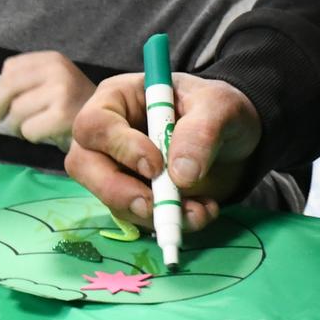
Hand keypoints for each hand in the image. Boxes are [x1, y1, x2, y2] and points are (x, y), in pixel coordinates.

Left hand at [0, 51, 94, 148]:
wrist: (104, 120)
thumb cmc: (71, 104)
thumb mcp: (52, 80)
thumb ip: (26, 79)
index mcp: (53, 58)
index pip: (9, 68)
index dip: (1, 89)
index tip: (7, 103)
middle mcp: (57, 70)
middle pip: (6, 89)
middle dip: (0, 109)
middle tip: (7, 120)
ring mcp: (61, 91)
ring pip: (16, 113)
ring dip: (18, 126)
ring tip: (34, 126)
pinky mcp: (62, 115)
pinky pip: (28, 130)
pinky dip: (31, 137)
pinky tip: (45, 134)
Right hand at [65, 72, 261, 232]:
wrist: (235, 139)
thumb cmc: (218, 109)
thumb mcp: (220, 106)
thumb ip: (202, 131)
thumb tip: (181, 175)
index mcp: (119, 98)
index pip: (95, 124)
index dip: (120, 148)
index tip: (155, 166)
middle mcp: (107, 135)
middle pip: (84, 166)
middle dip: (118, 192)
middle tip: (154, 207)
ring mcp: (117, 169)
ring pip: (111, 199)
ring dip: (152, 214)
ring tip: (199, 211)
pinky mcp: (133, 196)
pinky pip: (137, 217)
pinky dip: (168, 221)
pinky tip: (201, 212)